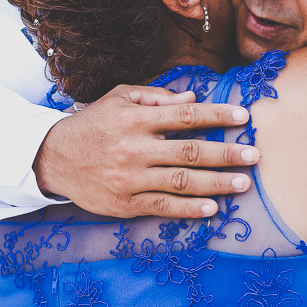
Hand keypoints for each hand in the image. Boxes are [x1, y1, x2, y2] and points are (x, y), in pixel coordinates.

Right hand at [34, 86, 260, 218]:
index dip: (216, 114)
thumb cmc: (92, 124)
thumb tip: (193, 98)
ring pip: (181, 182)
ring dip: (217, 184)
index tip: (243, 116)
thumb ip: (156, 98)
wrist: (51, 159)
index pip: (184, 115)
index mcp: (135, 120)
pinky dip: (189, 209)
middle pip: (189, 152)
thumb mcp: (117, 99)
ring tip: (244, 184)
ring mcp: (130, 179)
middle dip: (226, 154)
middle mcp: (134, 149)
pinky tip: (213, 208)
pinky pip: (162, 207)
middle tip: (254, 156)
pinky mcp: (124, 204)